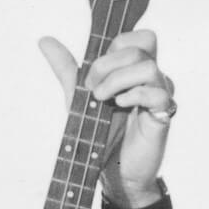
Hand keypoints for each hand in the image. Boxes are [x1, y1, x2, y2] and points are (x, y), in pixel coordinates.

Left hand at [39, 29, 175, 208]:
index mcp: (134, 68)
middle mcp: (151, 77)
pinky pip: (157, 93)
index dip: (114, 47)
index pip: (138, 37)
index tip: (93, 73)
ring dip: (117, 80)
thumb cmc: (100, 133)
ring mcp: (160, 94)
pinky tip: (120, 106)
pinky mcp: (164, 115)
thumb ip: (66, 67)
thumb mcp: (78, 96)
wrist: (112, 172)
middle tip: (93, 89)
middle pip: (143, 44)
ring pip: (148, 67)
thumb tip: (44, 40)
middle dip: (108, 64)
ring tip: (104, 100)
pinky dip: (133, 96)